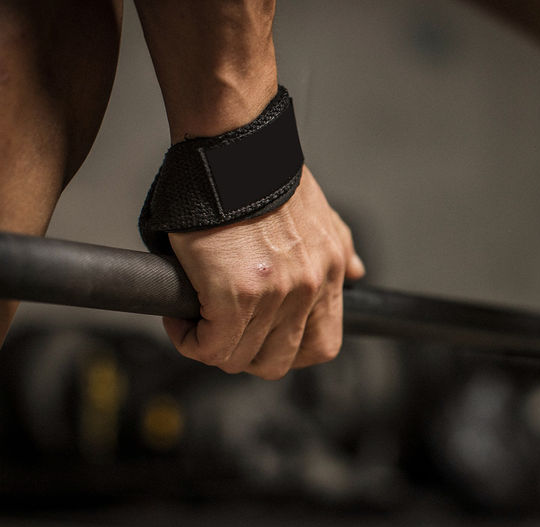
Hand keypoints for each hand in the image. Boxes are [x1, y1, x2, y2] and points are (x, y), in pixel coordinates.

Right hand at [163, 165, 364, 378]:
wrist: (234, 149)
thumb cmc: (263, 177)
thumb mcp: (321, 215)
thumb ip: (339, 248)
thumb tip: (356, 273)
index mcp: (330, 273)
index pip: (323, 345)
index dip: (289, 352)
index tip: (262, 339)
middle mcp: (309, 288)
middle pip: (281, 361)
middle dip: (248, 356)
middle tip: (223, 334)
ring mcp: (275, 295)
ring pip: (241, 358)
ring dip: (212, 347)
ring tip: (195, 321)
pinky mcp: (235, 294)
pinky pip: (211, 346)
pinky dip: (190, 339)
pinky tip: (180, 319)